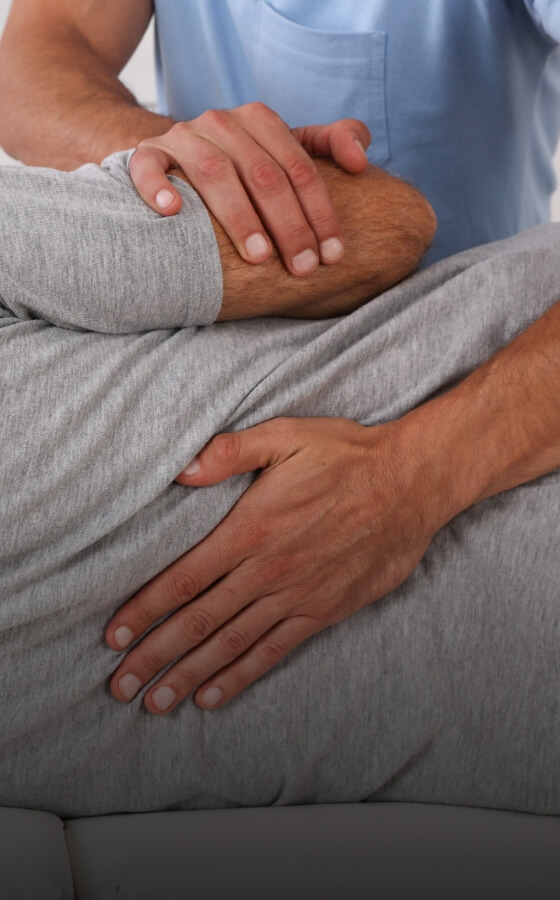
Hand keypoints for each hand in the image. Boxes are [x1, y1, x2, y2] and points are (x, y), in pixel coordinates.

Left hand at [105, 416, 442, 713]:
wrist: (411, 483)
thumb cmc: (346, 455)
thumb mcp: (286, 435)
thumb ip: (230, 452)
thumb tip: (182, 469)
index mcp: (250, 529)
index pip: (183, 579)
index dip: (144, 610)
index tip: (113, 637)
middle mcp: (268, 570)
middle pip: (198, 621)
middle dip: (155, 656)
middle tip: (121, 686)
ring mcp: (297, 595)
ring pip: (231, 644)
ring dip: (189, 675)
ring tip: (156, 703)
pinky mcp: (324, 611)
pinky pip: (274, 651)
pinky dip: (241, 676)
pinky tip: (213, 695)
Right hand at [128, 103, 370, 275]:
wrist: (175, 155)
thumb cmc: (242, 164)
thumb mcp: (287, 148)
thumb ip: (330, 144)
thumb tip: (362, 162)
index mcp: (260, 120)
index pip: (300, 168)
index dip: (320, 212)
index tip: (333, 255)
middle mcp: (222, 122)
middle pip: (263, 174)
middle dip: (288, 225)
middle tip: (303, 268)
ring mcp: (183, 137)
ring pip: (214, 172)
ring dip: (239, 216)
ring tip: (258, 257)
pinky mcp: (148, 154)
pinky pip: (148, 167)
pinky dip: (159, 188)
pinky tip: (172, 214)